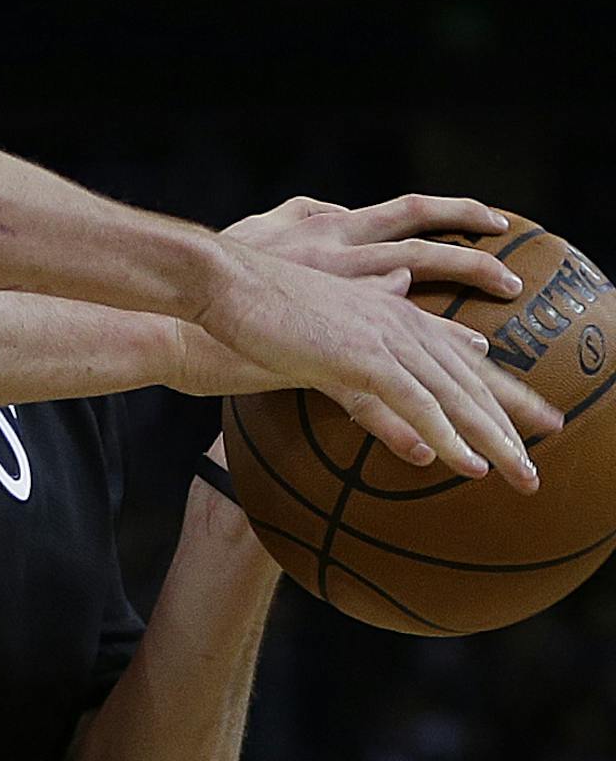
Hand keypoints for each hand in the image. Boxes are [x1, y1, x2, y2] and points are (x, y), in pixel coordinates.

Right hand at [197, 207, 560, 491]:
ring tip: (520, 475)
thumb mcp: (317, 308)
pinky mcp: (356, 356)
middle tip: (541, 462)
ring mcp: (379, 338)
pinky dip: (441, 433)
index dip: (498, 391)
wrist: (218, 285)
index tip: (531, 419)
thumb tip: (393, 285)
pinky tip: (460, 463)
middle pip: (468, 378)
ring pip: (451, 395)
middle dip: (511, 421)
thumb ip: (360, 305)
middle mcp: (396, 321)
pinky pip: (411, 403)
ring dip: (490, 439)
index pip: (457, 356)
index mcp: (388, 310)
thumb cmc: (253, 301)